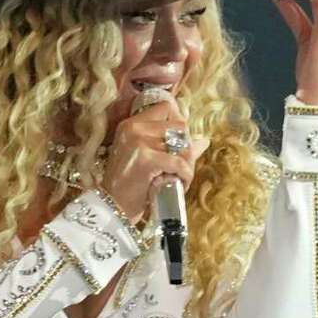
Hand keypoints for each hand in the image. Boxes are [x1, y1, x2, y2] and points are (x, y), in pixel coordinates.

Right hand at [100, 90, 203, 223]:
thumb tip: (203, 140)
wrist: (113, 208)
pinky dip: (185, 176)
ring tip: (180, 177)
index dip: (178, 124)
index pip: (166, 108)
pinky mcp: (147, 159)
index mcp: (131, 124)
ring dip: (187, 164)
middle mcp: (134, 128)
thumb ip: (174, 147)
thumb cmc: (129, 186)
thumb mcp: (147, 159)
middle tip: (182, 166)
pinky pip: (180, 163)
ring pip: (182, 145)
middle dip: (186, 147)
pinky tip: (180, 184)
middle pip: (179, 125)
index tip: (180, 144)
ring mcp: (139, 142)